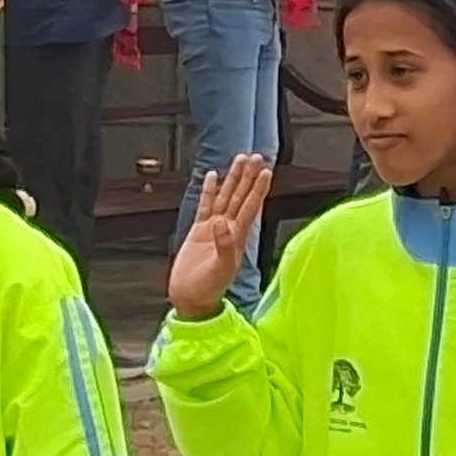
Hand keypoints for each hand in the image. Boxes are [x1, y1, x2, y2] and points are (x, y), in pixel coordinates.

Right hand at [167, 154, 272, 318]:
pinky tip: (212, 177)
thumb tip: (222, 223)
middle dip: (247, 176)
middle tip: (254, 157)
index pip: (251, 206)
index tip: (265, 171)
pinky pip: (205, 205)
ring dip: (232, 179)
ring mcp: (213, 228)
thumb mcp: (221, 270)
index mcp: (237, 237)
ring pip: (225, 197)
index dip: (258, 188)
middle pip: (240, 196)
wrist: (190, 299)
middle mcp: (228, 229)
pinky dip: (209, 191)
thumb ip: (224, 247)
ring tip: (238, 160)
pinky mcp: (198, 230)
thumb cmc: (208, 289)